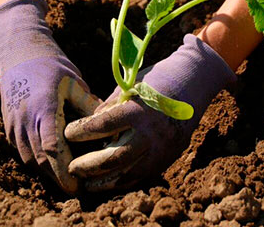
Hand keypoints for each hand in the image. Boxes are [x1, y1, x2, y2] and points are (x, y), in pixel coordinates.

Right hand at [0, 0, 101, 192]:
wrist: (19, 50)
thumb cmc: (52, 64)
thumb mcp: (75, 83)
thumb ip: (89, 107)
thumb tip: (111, 128)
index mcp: (44, 108)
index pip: (52, 148)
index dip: (64, 170)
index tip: (78, 185)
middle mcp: (25, 119)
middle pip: (39, 160)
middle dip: (58, 177)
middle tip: (78, 188)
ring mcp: (13, 123)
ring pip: (28, 159)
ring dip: (47, 171)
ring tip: (68, 177)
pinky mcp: (8, 125)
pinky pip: (22, 151)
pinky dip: (36, 160)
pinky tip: (53, 162)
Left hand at [64, 34, 235, 190]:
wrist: (194, 83)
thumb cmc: (157, 80)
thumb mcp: (130, 87)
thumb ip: (110, 108)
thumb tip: (89, 125)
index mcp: (138, 111)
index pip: (102, 126)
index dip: (81, 132)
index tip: (68, 133)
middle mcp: (151, 133)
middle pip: (114, 158)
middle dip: (89, 165)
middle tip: (72, 167)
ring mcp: (162, 148)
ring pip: (128, 174)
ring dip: (104, 181)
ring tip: (87, 182)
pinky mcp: (168, 156)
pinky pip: (143, 175)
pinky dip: (123, 180)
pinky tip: (108, 181)